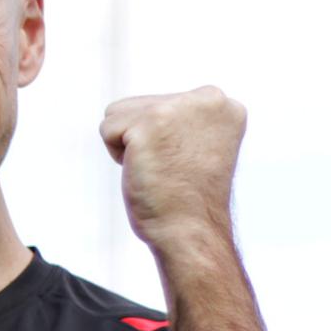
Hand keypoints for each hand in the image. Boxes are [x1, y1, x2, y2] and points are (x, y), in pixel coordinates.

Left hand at [99, 86, 246, 256]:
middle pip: (139, 105)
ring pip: (120, 113)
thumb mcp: (194, 146)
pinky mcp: (151, 121)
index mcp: (222, 104)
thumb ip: (181, 121)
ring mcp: (179, 107)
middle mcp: (208, 98)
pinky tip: (145, 171)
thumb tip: (153, 112)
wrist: (192, 232)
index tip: (184, 164)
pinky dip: (117, 155)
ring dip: (127, 146)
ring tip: (158, 169)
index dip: (162, 139)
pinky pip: (108, 129)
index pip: (163, 103)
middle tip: (170, 170)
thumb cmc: (187, 200)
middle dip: (144, 141)